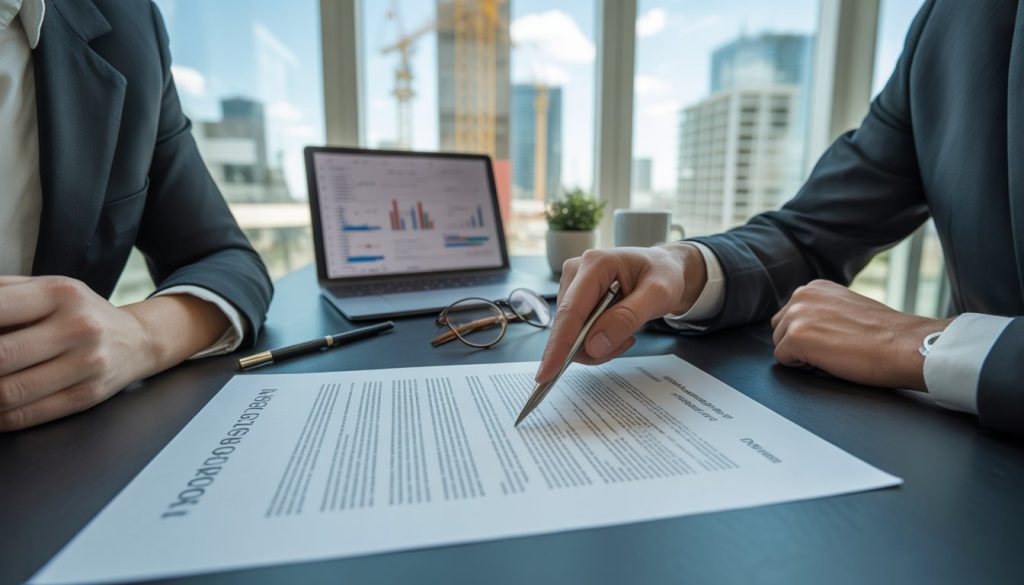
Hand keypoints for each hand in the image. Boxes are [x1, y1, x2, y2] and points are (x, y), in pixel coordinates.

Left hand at [0, 276, 228, 430]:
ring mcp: (86, 364)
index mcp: (59, 293)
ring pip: (8, 392)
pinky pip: (27, 414)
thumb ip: (1, 294)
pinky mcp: (88, 395)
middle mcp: (78, 327)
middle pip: (0, 357)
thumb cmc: (79, 313)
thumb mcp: (46, 289)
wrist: (138, 340)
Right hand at [535, 244, 707, 382]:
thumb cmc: (663, 276)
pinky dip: (595, 340)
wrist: (664, 268)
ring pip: (570, 332)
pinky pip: (575, 331)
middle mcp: (576, 271)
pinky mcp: (573, 296)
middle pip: (568, 325)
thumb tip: (593, 345)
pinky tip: (616, 330)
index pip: (571, 310)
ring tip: (626, 333)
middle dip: (592, 346)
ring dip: (597, 344)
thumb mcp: (658, 296)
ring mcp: (572, 284)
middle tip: (627, 342)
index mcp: (595, 264)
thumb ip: (627, 318)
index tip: (547, 373)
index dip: (559, 344)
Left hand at [770, 280, 951, 389]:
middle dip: (799, 345)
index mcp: (814, 287)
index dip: (809, 335)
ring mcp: (798, 314)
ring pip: (780, 346)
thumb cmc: (883, 334)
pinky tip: (830, 361)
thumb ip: (820, 310)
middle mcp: (802, 295)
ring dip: (802, 356)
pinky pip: (783, 360)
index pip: (789, 317)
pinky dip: (803, 367)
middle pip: (779, 331)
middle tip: (835, 348)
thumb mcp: (845, 307)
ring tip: (834, 353)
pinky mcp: (797, 337)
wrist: (905, 345)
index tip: (835, 337)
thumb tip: (804, 325)